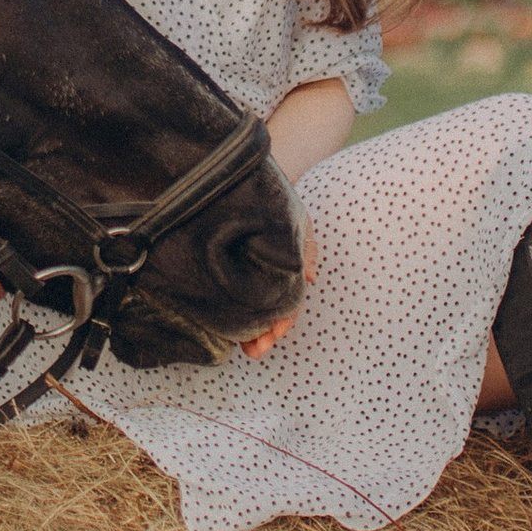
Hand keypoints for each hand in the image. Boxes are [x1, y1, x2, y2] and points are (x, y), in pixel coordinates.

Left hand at [237, 208, 316, 360]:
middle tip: (256, 351)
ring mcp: (244, 272)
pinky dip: (232, 316)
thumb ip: (303, 246)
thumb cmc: (266, 197)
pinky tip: (229, 333)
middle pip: (270, 309)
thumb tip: (309, 279)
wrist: (231, 179)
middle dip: (266, 333)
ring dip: (251, 332)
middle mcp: (265, 271)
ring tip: (247, 351)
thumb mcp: (293, 217)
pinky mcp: (223, 270)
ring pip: (252, 308)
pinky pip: (231, 298)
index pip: (288, 298)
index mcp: (282, 264)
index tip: (274, 335)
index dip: (284, 319)